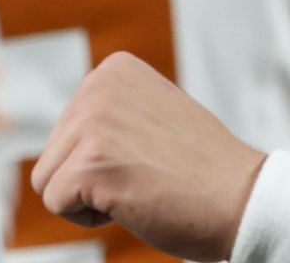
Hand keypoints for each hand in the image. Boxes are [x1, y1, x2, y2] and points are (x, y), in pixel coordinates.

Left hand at [29, 51, 267, 261]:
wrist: (241, 197)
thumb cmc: (203, 167)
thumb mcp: (153, 114)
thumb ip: (113, 111)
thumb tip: (72, 134)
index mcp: (114, 69)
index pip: (67, 128)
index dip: (102, 157)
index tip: (149, 154)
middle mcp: (99, 85)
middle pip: (52, 154)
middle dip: (90, 178)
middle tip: (146, 174)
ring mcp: (93, 122)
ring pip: (48, 181)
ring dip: (88, 198)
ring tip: (138, 186)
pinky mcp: (88, 164)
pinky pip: (57, 205)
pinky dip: (90, 218)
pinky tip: (133, 201)